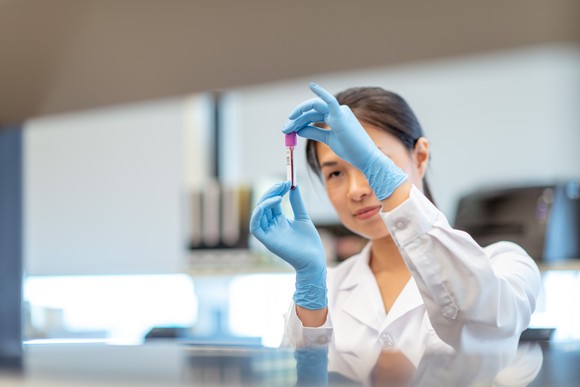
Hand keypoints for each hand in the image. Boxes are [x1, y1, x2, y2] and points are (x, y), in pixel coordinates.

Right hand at [250, 181, 326, 309]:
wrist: (314, 260)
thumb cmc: (309, 242)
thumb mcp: (303, 217)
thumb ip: (297, 202)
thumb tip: (294, 185)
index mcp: (279, 220)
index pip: (272, 202)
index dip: (277, 190)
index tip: (288, 182)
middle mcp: (271, 225)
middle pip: (264, 204)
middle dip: (272, 191)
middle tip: (284, 183)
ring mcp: (268, 233)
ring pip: (258, 212)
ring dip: (266, 199)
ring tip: (280, 193)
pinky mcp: (267, 241)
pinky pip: (254, 226)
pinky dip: (258, 213)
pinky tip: (272, 203)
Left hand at [282, 82, 406, 200]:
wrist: (364, 158)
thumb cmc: (350, 150)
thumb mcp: (328, 139)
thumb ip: (314, 132)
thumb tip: (299, 129)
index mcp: (335, 117)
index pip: (313, 115)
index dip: (299, 121)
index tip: (288, 129)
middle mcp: (337, 112)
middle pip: (312, 111)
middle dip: (296, 118)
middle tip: (284, 129)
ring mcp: (340, 112)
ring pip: (315, 108)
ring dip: (300, 115)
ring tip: (288, 125)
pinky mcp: (341, 116)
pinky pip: (330, 101)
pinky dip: (321, 93)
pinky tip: (312, 86)